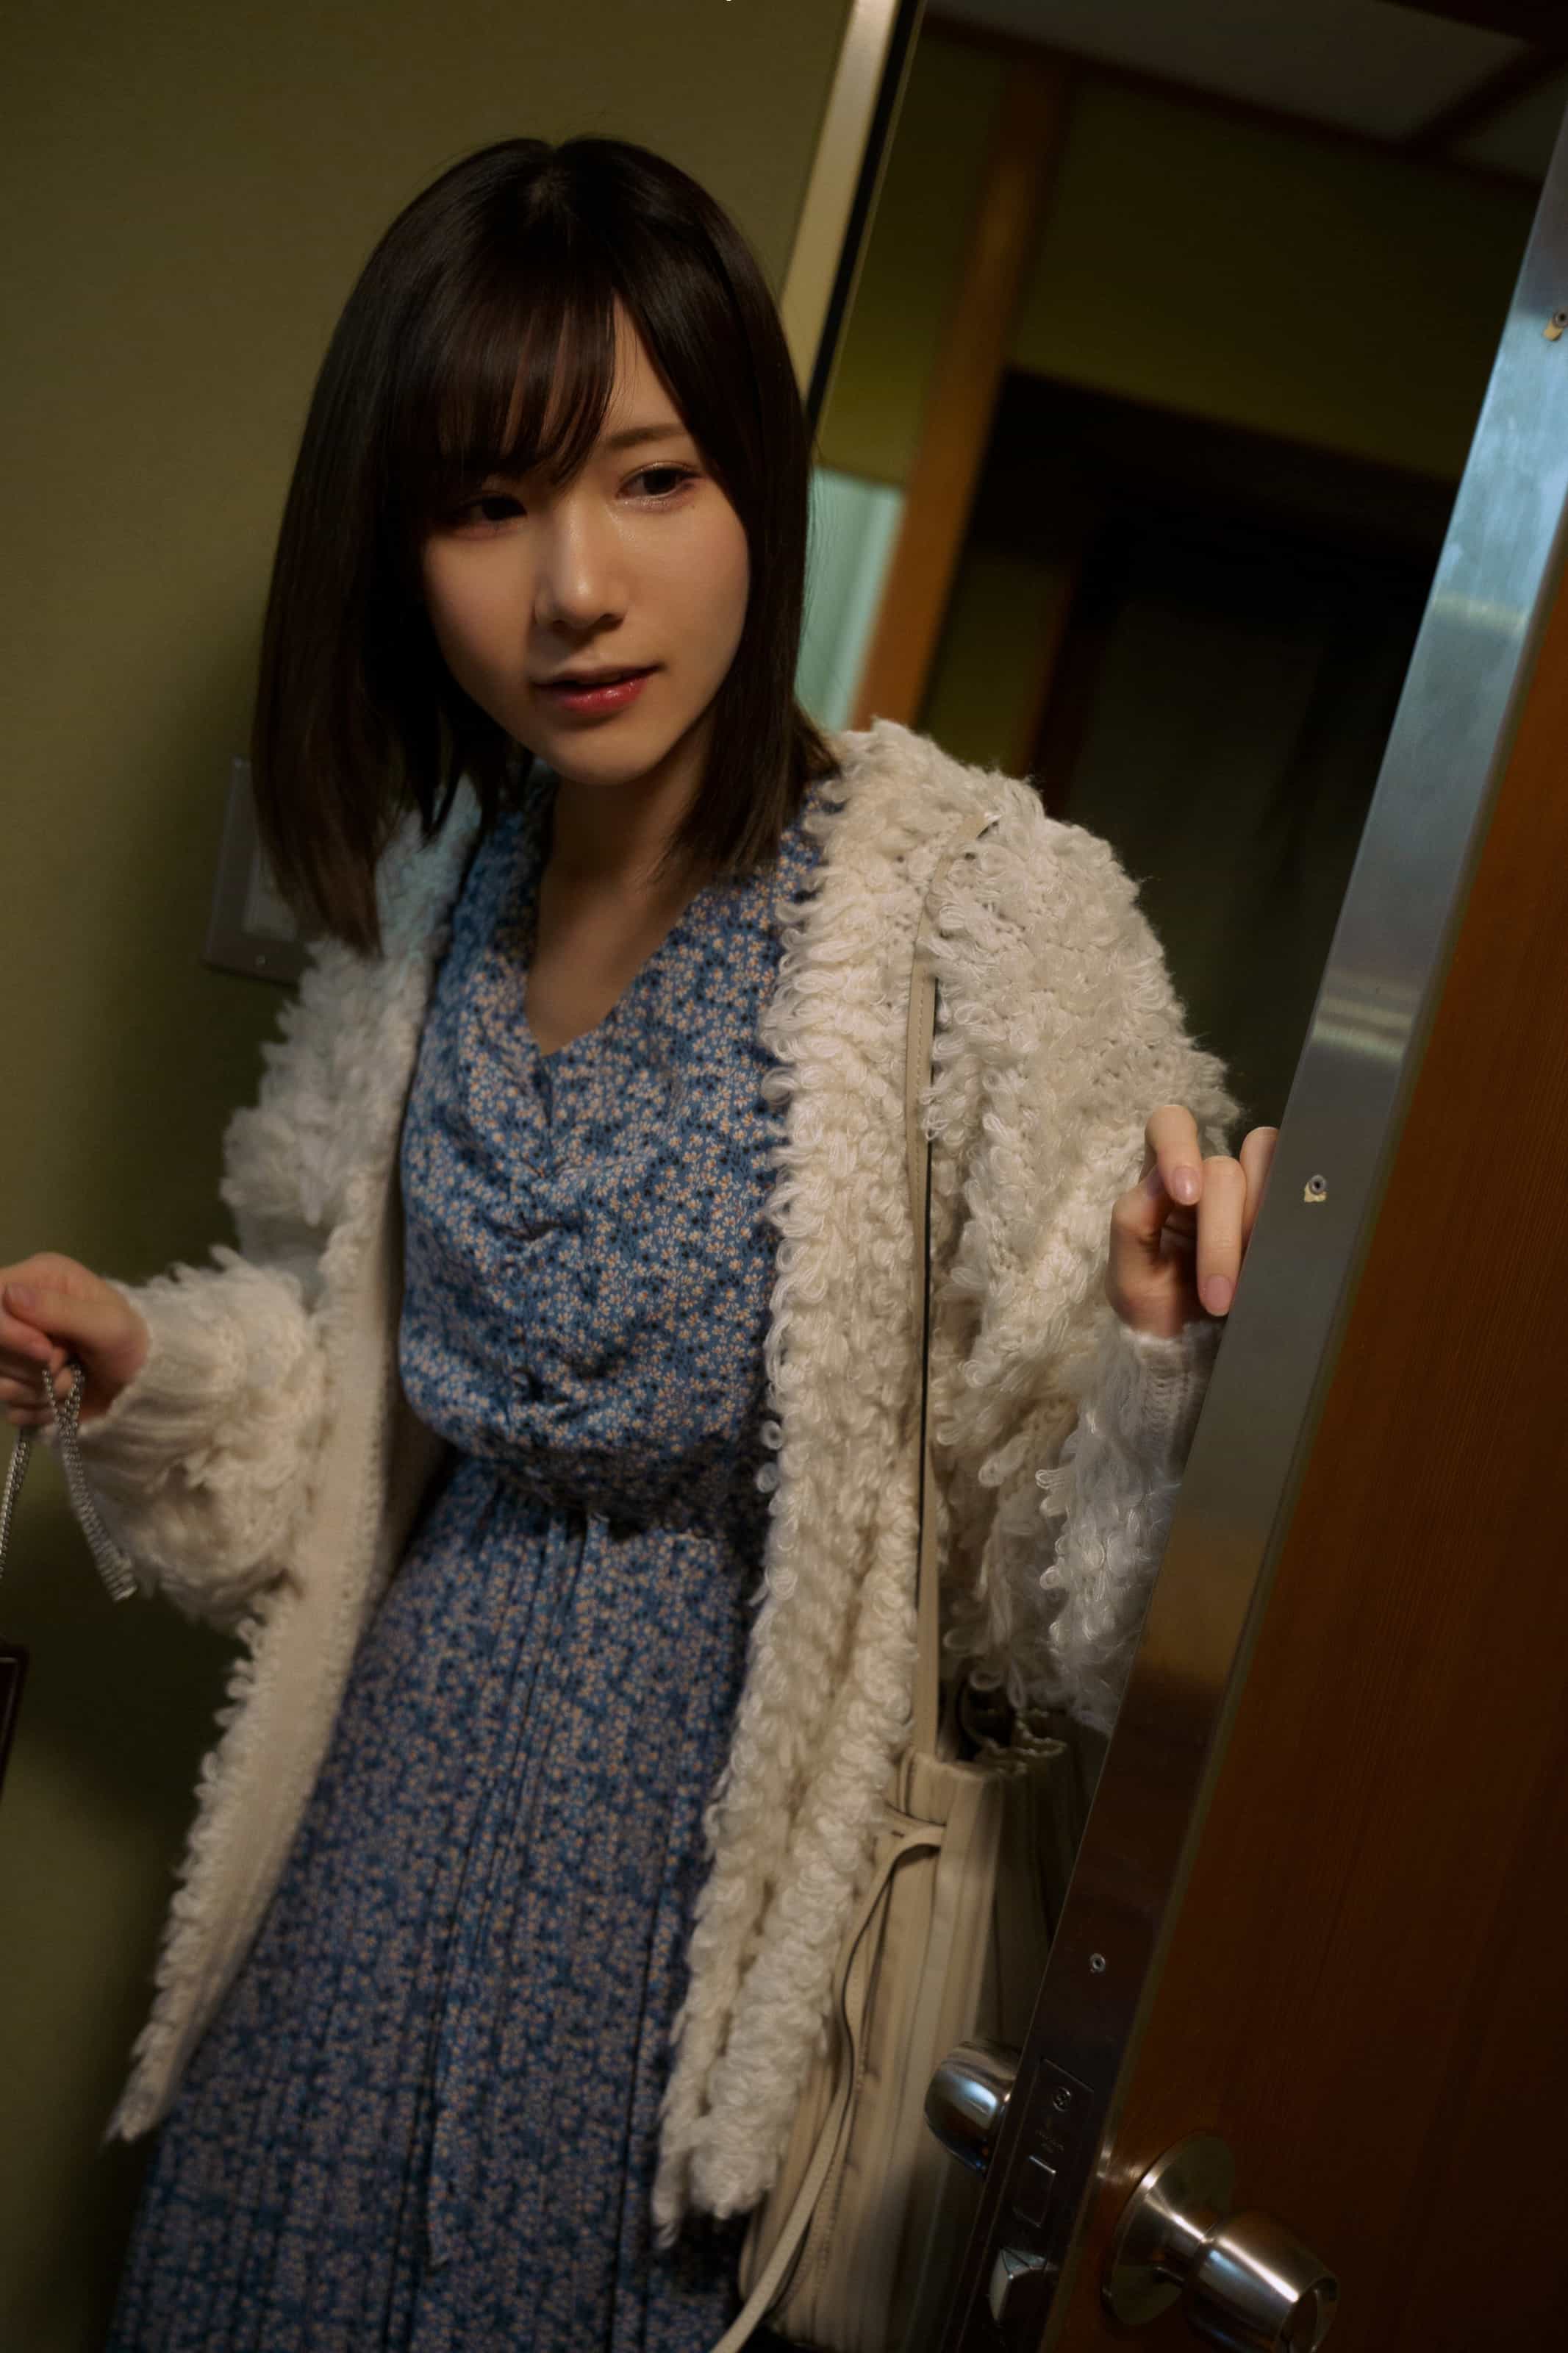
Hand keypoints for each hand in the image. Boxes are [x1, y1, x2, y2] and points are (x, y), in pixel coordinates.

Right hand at [0, 1253, 149, 1430]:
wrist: (142, 1387)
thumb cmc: (132, 1344)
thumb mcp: (107, 1324)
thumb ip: (59, 1310)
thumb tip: (9, 1294)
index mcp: (38, 1280)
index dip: (5, 1330)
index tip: (43, 1349)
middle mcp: (17, 1310)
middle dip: (31, 1365)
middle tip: (70, 1363)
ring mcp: (12, 1349)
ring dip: (39, 1390)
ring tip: (73, 1380)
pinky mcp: (14, 1382)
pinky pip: (5, 1405)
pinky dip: (36, 1409)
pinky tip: (62, 1401)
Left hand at [1106, 1107, 1278, 1341]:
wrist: (1195, 1355)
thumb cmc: (1157, 1314)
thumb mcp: (1128, 1281)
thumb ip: (1131, 1226)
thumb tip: (1161, 1182)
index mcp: (1162, 1182)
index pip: (1170, 1125)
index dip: (1179, 1144)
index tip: (1187, 1193)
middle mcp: (1208, 1179)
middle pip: (1225, 1167)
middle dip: (1221, 1236)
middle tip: (1217, 1297)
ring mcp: (1253, 1196)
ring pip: (1270, 1171)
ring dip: (1258, 1227)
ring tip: (1247, 1281)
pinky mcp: (1287, 1216)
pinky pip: (1303, 1192)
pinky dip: (1292, 1224)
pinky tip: (1279, 1264)